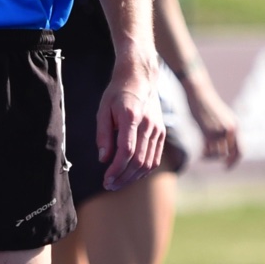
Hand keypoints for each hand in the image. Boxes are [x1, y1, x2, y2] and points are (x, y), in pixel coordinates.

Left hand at [97, 58, 164, 191]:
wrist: (140, 78)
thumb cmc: (118, 93)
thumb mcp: (103, 109)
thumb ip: (103, 134)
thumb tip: (103, 159)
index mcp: (132, 117)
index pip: (126, 151)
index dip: (116, 169)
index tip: (106, 179)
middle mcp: (148, 125)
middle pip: (138, 160)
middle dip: (123, 177)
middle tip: (109, 185)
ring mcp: (158, 130)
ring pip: (148, 163)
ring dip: (133, 177)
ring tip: (118, 183)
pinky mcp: (161, 133)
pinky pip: (155, 158)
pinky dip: (144, 170)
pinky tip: (131, 175)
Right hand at [185, 81, 241, 168]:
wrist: (199, 92)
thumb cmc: (208, 104)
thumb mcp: (221, 117)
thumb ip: (225, 129)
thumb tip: (225, 145)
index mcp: (235, 127)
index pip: (240, 151)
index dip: (234, 161)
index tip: (227, 167)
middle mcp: (230, 130)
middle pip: (228, 154)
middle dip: (220, 159)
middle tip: (210, 159)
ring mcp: (219, 131)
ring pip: (217, 154)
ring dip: (210, 157)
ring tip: (204, 154)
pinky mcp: (207, 131)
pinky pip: (207, 150)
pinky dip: (204, 154)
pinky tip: (201, 152)